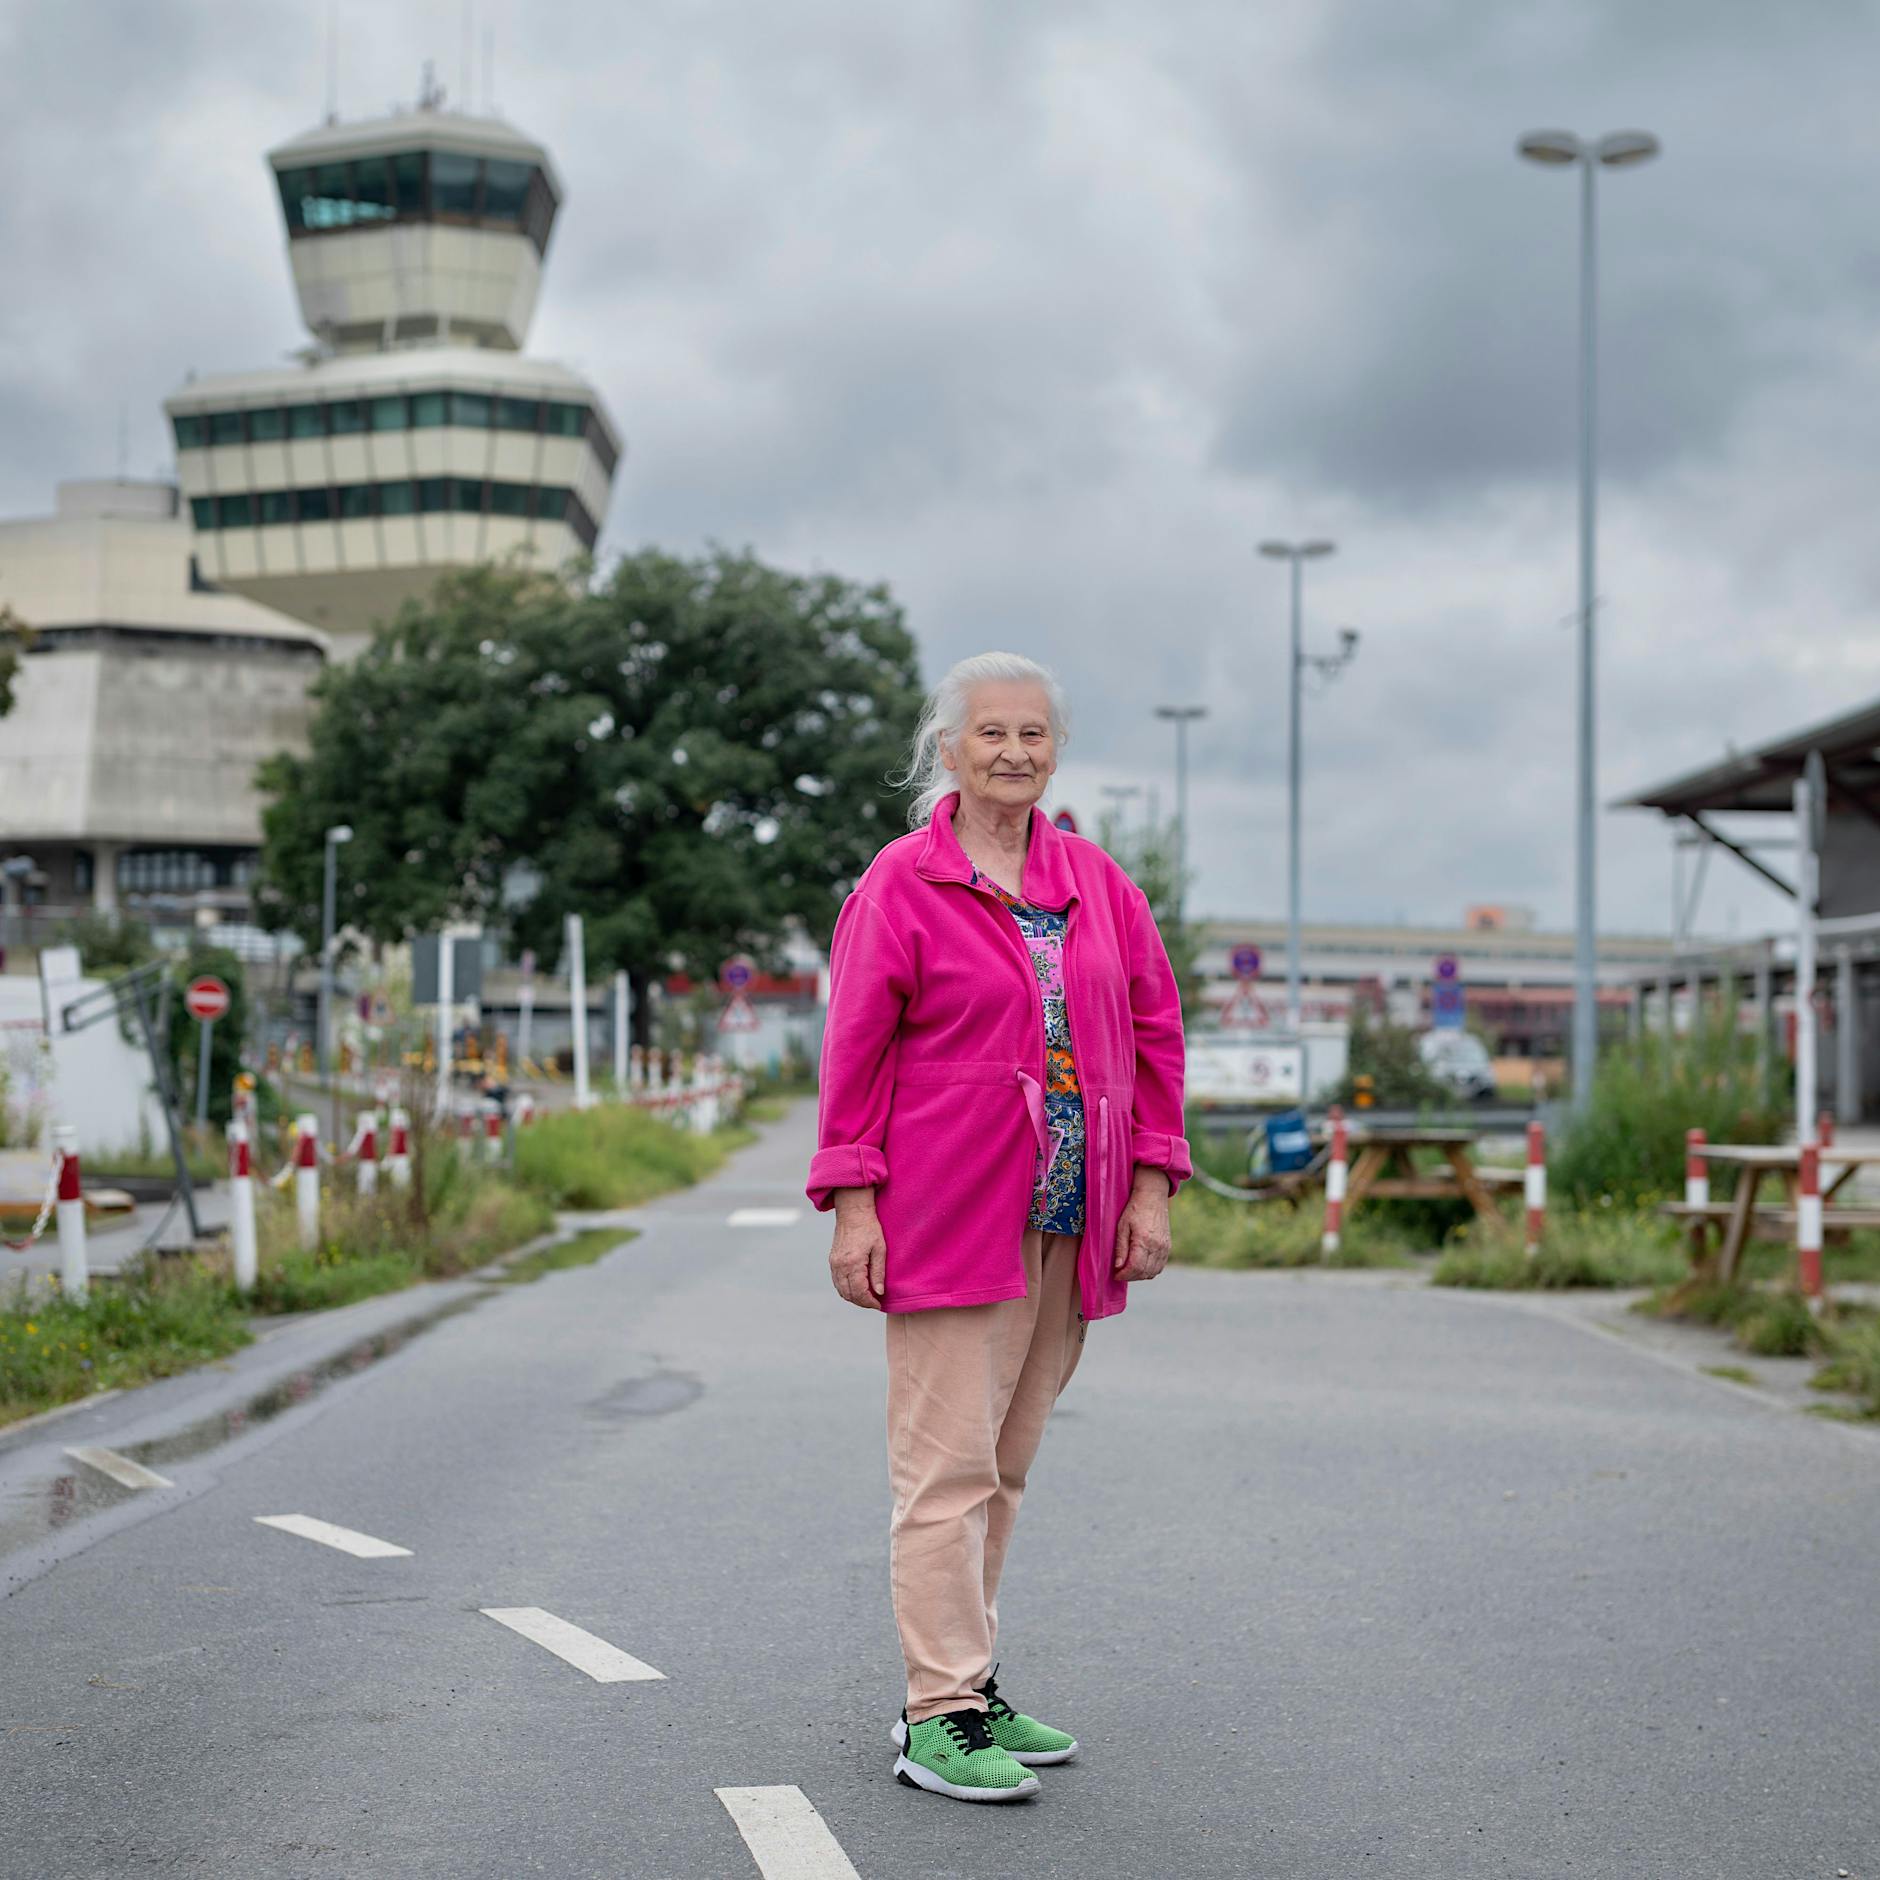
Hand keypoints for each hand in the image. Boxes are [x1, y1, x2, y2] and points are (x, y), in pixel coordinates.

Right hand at [829, 1189, 886, 1309]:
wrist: (853, 1213)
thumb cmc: (870, 1228)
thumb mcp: (880, 1249)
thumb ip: (878, 1272)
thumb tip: (879, 1292)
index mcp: (853, 1263)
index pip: (859, 1292)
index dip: (869, 1302)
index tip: (878, 1304)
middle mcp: (840, 1265)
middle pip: (849, 1294)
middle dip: (862, 1302)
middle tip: (874, 1302)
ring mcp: (834, 1263)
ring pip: (841, 1290)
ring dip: (853, 1297)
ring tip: (867, 1296)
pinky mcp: (832, 1261)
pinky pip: (837, 1282)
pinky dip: (846, 1289)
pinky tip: (857, 1287)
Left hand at [1112, 1169, 1171, 1281]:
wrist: (1153, 1197)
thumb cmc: (1135, 1209)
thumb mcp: (1122, 1226)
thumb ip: (1120, 1247)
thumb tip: (1118, 1266)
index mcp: (1144, 1240)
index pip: (1135, 1267)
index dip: (1124, 1275)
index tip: (1116, 1275)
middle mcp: (1157, 1246)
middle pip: (1144, 1272)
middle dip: (1131, 1276)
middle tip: (1120, 1273)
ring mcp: (1164, 1247)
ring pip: (1153, 1272)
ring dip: (1140, 1275)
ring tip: (1129, 1269)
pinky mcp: (1168, 1246)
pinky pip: (1160, 1266)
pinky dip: (1150, 1270)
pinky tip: (1140, 1265)